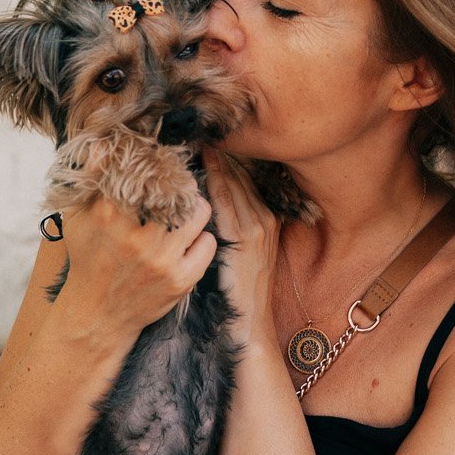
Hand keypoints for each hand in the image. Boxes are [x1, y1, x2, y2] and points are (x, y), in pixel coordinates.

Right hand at [54, 147, 216, 339]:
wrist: (97, 314)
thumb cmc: (88, 257)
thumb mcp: (78, 216)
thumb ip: (90, 178)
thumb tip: (105, 141)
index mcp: (109, 214)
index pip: (146, 171)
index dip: (161, 162)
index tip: (164, 162)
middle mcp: (137, 236)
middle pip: (180, 188)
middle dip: (182, 184)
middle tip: (178, 187)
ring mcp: (161, 260)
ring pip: (200, 213)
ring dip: (196, 208)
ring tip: (185, 211)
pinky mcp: (180, 281)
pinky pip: (208, 244)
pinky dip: (202, 238)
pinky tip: (189, 240)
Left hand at [201, 146, 281, 348]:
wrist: (249, 326)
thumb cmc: (234, 293)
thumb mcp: (235, 253)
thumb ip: (224, 225)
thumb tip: (196, 201)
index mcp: (264, 218)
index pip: (240, 178)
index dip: (221, 157)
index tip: (198, 137)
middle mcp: (264, 217)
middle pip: (237, 174)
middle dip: (216, 152)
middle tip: (192, 128)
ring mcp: (257, 227)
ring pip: (231, 182)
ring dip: (213, 160)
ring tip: (190, 137)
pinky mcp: (245, 239)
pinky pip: (224, 202)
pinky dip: (211, 182)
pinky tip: (196, 167)